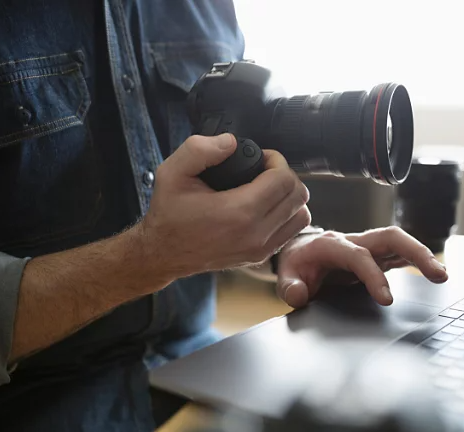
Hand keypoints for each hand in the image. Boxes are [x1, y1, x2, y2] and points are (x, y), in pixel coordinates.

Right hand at [135, 134, 310, 284]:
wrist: (163, 253)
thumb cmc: (169, 214)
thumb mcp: (172, 172)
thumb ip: (199, 149)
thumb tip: (231, 143)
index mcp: (239, 212)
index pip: (284, 179)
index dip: (276, 160)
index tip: (261, 158)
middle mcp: (255, 234)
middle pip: (298, 196)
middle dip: (285, 175)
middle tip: (265, 170)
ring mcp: (260, 249)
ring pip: (301, 215)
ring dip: (290, 196)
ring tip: (268, 187)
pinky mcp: (260, 257)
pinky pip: (291, 231)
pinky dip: (286, 215)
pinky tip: (266, 205)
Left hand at [275, 227, 447, 307]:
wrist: (297, 253)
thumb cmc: (295, 264)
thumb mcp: (284, 276)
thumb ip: (288, 286)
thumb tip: (299, 295)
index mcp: (331, 245)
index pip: (359, 256)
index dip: (374, 275)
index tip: (387, 300)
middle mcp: (354, 241)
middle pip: (390, 237)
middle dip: (415, 252)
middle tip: (437, 274)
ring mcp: (367, 248)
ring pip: (399, 243)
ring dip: (422, 256)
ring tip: (442, 276)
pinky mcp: (376, 256)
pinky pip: (399, 255)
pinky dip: (417, 262)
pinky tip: (434, 274)